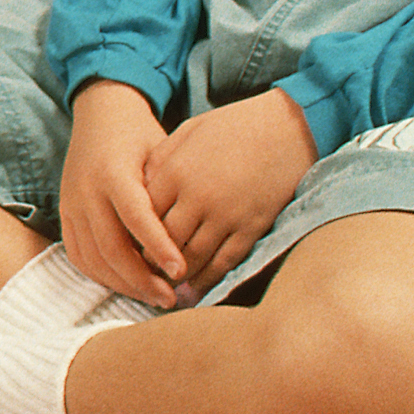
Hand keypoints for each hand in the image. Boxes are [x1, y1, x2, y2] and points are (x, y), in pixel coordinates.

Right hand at [57, 81, 188, 307]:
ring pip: (93, 259)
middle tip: (171, 298)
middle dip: (142, 279)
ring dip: (123, 284)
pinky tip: (127, 284)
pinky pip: (78, 256)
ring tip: (153, 297)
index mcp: (113, 172)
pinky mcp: (65, 214)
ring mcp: (71, 204)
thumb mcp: (161, 152)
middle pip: (111, 248)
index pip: (136, 218)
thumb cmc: (140, 135)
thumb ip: (169, 191)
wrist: (101, 114)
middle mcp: (86, 190)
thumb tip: (192, 237)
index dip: (158, 247)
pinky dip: (101, 276)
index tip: (181, 271)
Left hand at [139, 89, 315, 296]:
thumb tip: (139, 189)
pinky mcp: (251, 227)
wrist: (285, 127)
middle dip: (151, 261)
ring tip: (166, 286)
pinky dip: (207, 279)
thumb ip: (161, 161)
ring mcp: (226, 214)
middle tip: (143, 274)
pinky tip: (196, 287)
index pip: (143, 214)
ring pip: (192, 258)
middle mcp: (197, 196)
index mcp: (175, 171)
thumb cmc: (232, 126)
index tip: (128, 246)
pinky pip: (224, 262)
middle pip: (163, 241)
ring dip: (177, 276)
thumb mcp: (187, 133)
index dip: (134, 234)